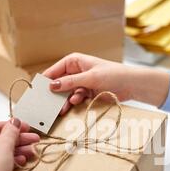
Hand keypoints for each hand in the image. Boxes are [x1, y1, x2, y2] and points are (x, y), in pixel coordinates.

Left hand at [0, 119, 39, 170]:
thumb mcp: (5, 144)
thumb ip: (11, 131)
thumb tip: (13, 124)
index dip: (14, 127)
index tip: (25, 128)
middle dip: (16, 142)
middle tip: (31, 142)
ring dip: (11, 153)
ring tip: (28, 155)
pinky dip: (0, 164)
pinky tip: (15, 165)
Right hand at [43, 53, 169, 114]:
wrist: (132, 85)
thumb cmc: (113, 74)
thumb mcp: (90, 77)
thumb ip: (70, 82)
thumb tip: (52, 85)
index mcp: (74, 61)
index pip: (55, 70)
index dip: (46, 79)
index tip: (37, 90)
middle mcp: (76, 71)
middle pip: (60, 83)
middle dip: (54, 93)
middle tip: (46, 104)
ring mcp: (82, 83)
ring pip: (67, 93)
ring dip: (64, 100)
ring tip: (60, 109)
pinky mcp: (88, 93)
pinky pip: (76, 98)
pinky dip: (74, 102)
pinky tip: (74, 104)